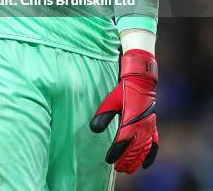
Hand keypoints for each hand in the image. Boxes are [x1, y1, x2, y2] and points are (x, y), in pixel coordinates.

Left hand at [90, 49, 157, 173]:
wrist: (140, 80)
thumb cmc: (123, 90)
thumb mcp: (110, 100)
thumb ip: (103, 115)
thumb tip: (93, 130)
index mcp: (130, 118)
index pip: (123, 141)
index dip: (116, 152)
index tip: (109, 160)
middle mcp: (141, 124)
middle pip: (134, 149)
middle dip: (126, 160)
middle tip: (118, 168)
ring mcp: (149, 126)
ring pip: (143, 149)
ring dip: (136, 160)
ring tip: (127, 169)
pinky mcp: (153, 125)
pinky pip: (154, 144)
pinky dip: (150, 155)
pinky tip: (145, 165)